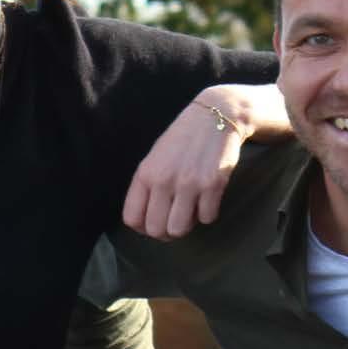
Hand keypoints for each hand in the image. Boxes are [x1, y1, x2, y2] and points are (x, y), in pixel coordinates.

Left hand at [123, 89, 247, 238]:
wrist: (215, 116)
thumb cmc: (183, 139)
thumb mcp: (155, 157)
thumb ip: (147, 186)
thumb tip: (144, 221)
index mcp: (145, 173)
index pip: (132, 218)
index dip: (142, 228)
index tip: (154, 223)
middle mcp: (164, 180)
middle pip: (156, 229)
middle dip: (166, 232)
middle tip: (174, 221)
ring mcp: (189, 183)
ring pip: (179, 229)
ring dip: (186, 225)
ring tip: (190, 210)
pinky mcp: (213, 185)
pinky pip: (207, 218)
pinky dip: (208, 213)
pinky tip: (207, 198)